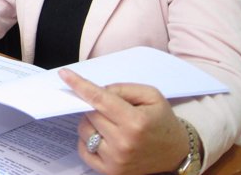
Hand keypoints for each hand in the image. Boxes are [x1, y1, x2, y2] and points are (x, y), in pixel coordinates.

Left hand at [58, 68, 189, 174]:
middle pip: (90, 113)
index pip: (99, 99)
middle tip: (108, 107)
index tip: (64, 74)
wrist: (176, 154)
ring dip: (90, 122)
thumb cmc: (161, 121)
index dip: (79, 85)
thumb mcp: (151, 96)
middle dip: (93, 105)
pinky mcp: (110, 172)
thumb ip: (122, 88)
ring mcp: (115, 160)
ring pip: (84, 130)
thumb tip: (97, 90)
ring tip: (109, 124)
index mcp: (135, 121)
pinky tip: (102, 137)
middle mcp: (123, 142)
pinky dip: (87, 140)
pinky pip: (83, 150)